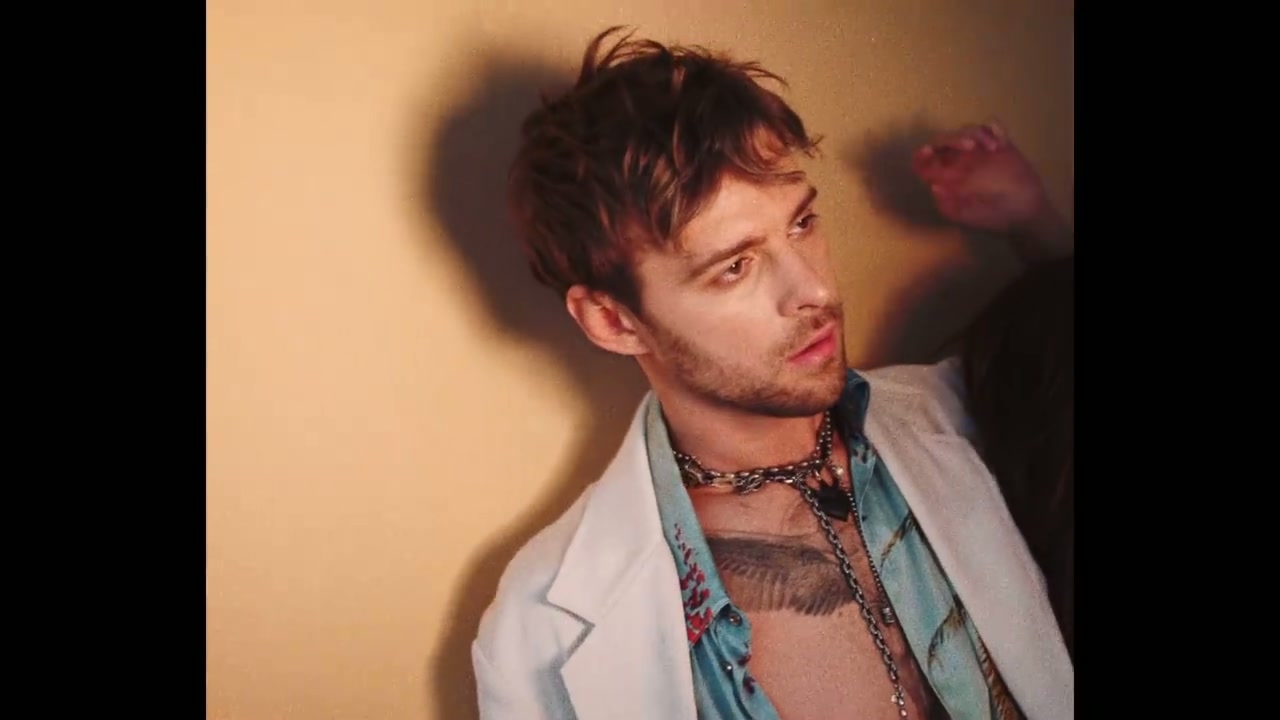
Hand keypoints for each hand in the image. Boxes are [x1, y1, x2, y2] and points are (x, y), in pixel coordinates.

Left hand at [912, 122, 1057, 235]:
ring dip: (976, 133)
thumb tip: (934, 187)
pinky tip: (1001, 143)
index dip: (921, 155)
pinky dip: (994, 129)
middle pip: (945, 139)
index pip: (926, 163)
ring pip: (967, 129)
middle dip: (954, 137)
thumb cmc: (996, 217)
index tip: (929, 151)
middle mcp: (961, 162)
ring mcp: (980, 152)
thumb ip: (950, 206)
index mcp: (949, 178)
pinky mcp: (1001, 146)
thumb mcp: (969, 217)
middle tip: (971, 146)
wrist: (1027, 213)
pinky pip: (992, 126)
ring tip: (993, 148)